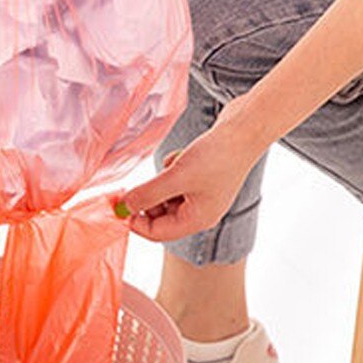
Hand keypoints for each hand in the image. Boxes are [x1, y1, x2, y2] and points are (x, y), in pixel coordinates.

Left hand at [122, 99, 265, 243]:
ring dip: (160, 182)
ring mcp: (203, 195)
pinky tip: (181, 156)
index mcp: (198, 220)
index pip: (158, 233)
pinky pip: (175, 180)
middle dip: (147, 199)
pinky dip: (171, 169)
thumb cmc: (217, 156)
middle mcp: (201, 211)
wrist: (246, 128)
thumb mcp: (176, 177)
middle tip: (134, 183)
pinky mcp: (203, 178)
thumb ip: (148, 194)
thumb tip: (124, 208)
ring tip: (173, 164)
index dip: (135, 222)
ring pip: (166, 196)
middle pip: (161, 216)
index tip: (117, 206)